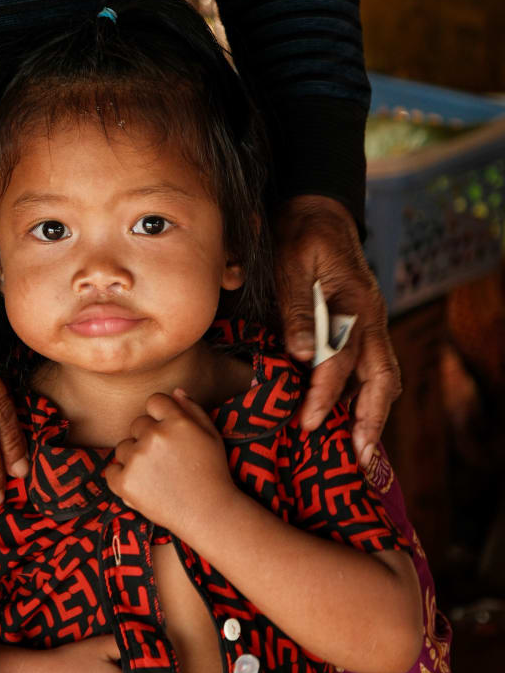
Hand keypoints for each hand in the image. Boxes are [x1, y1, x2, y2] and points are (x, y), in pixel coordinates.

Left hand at [104, 390, 233, 538]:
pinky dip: (122, 478)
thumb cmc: (213, 473)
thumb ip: (192, 409)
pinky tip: (143, 487)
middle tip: (167, 461)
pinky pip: (111, 471)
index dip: (160, 416)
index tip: (168, 433)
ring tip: (157, 477)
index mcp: (176, 421)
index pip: (154, 401)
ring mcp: (137, 459)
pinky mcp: (124, 482)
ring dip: (134, 458)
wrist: (208, 513)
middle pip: (137, 424)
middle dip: (148, 438)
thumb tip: (175, 391)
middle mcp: (154, 436)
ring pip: (124, 447)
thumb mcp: (211, 435)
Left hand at [274, 195, 400, 466]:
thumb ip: (295, 307)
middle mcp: (371, 319)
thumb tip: (300, 354)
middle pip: (382, 378)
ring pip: (382, 379)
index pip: (343, 359)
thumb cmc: (298, 236)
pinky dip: (363, 400)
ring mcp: (370, 326)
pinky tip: (349, 424)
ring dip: (373, 417)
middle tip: (360, 459)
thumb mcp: (290, 262)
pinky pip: (370, 372)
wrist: (316, 213)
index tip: (308, 422)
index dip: (326, 394)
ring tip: (362, 454)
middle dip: (372, 421)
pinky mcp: (361, 330)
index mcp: (355, 304)